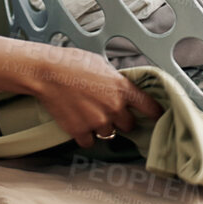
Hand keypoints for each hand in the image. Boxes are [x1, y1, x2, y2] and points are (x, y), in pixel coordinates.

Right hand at [0, 31, 163, 147]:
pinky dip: (83, 135)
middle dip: (120, 120)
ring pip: (108, 134)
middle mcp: (114, 108)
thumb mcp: (100, 64)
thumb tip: (120, 86)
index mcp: (122, 89)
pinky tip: (76, 122)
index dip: (155, 114)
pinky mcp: (80, 131)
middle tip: (107, 111)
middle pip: (129, 125)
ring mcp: (97, 122)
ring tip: (87, 114)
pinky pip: (88, 141)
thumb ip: (115, 79)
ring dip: (101, 127)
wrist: (46, 73)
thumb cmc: (71, 62)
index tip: (156, 117)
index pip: (150, 107)